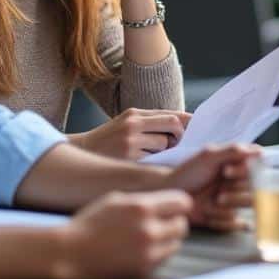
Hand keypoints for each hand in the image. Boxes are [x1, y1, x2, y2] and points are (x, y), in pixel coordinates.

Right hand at [53, 189, 191, 278]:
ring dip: (167, 239)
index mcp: (141, 207)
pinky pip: (164, 258)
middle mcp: (148, 230)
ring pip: (176, 243)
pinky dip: (158, 253)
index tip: (174, 206)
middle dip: (174, 222)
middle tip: (161, 222)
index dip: (179, 204)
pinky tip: (142, 249)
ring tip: (149, 236)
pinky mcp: (143, 269)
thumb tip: (171, 201)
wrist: (71, 252)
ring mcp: (147, 252)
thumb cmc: (91, 222)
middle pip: (182, 225)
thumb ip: (145, 199)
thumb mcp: (117, 199)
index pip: (182, 202)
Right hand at [69, 109, 191, 159]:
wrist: (82, 153)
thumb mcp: (127, 124)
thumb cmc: (109, 141)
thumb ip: (150, 123)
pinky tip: (148, 164)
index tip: (196, 129)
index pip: (170, 114)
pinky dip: (156, 162)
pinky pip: (153, 160)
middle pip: (173, 126)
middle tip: (177, 146)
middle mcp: (133, 124)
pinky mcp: (128, 158)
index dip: (186, 122)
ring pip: (165, 144)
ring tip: (154, 155)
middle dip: (180, 136)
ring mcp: (131, 141)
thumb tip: (182, 127)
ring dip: (166, 151)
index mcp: (134, 113)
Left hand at [163, 143, 258, 230]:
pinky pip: (235, 221)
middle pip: (256, 187)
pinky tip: (209, 214)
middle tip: (219, 190)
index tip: (227, 170)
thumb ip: (233, 152)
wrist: (169, 196)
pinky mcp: (227, 218)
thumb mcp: (207, 157)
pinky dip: (222, 219)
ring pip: (248, 204)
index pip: (258, 165)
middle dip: (237, 189)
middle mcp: (239, 181)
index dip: (246, 169)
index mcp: (236, 163)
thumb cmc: (187, 173)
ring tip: (215, 201)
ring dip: (232, 203)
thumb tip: (259, 152)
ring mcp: (234, 200)